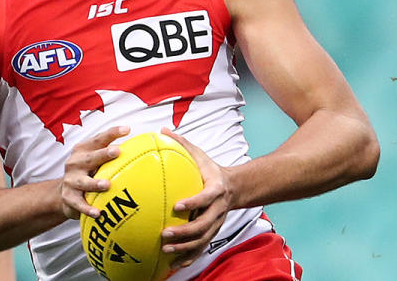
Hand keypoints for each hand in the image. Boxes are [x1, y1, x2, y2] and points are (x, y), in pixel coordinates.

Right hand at [59, 126, 129, 219]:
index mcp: (83, 150)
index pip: (98, 139)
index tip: (127, 129)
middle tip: (117, 152)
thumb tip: (141, 146)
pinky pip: (79, 204)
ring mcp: (71, 180)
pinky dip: (88, 208)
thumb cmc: (87, 172)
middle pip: (90, 158)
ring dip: (95, 183)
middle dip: (103, 154)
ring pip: (84, 182)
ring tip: (107, 185)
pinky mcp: (69, 197)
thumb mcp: (94, 159)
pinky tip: (98, 213)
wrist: (64, 193)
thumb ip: (111, 151)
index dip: (112, 133)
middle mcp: (75, 163)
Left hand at [159, 128, 233, 268]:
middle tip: (165, 235)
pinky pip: (202, 247)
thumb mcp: (200, 155)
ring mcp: (216, 223)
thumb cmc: (210, 169)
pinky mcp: (213, 232)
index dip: (193, 203)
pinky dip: (190, 257)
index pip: (205, 197)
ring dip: (185, 248)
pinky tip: (175, 265)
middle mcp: (218, 209)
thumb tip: (162, 130)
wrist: (234, 187)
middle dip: (185, 232)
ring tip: (166, 251)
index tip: (177, 206)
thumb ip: (182, 143)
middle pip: (203, 225)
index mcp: (215, 189)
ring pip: (203, 240)